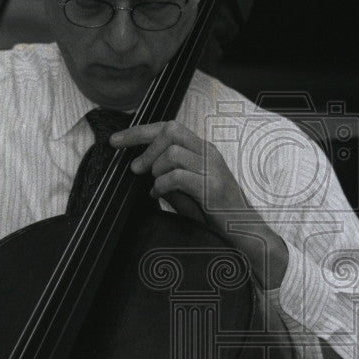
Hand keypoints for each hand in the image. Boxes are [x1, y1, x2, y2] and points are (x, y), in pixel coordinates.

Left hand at [111, 120, 287, 289]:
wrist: (243, 231)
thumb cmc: (213, 211)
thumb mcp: (185, 189)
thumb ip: (167, 175)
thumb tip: (139, 168)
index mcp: (202, 150)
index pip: (169, 127)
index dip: (139, 132)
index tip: (115, 141)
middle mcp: (208, 154)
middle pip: (171, 130)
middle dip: (146, 147)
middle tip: (136, 169)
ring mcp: (212, 169)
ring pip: (173, 153)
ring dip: (156, 169)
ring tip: (155, 186)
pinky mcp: (212, 188)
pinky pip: (178, 176)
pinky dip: (162, 185)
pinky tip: (159, 195)